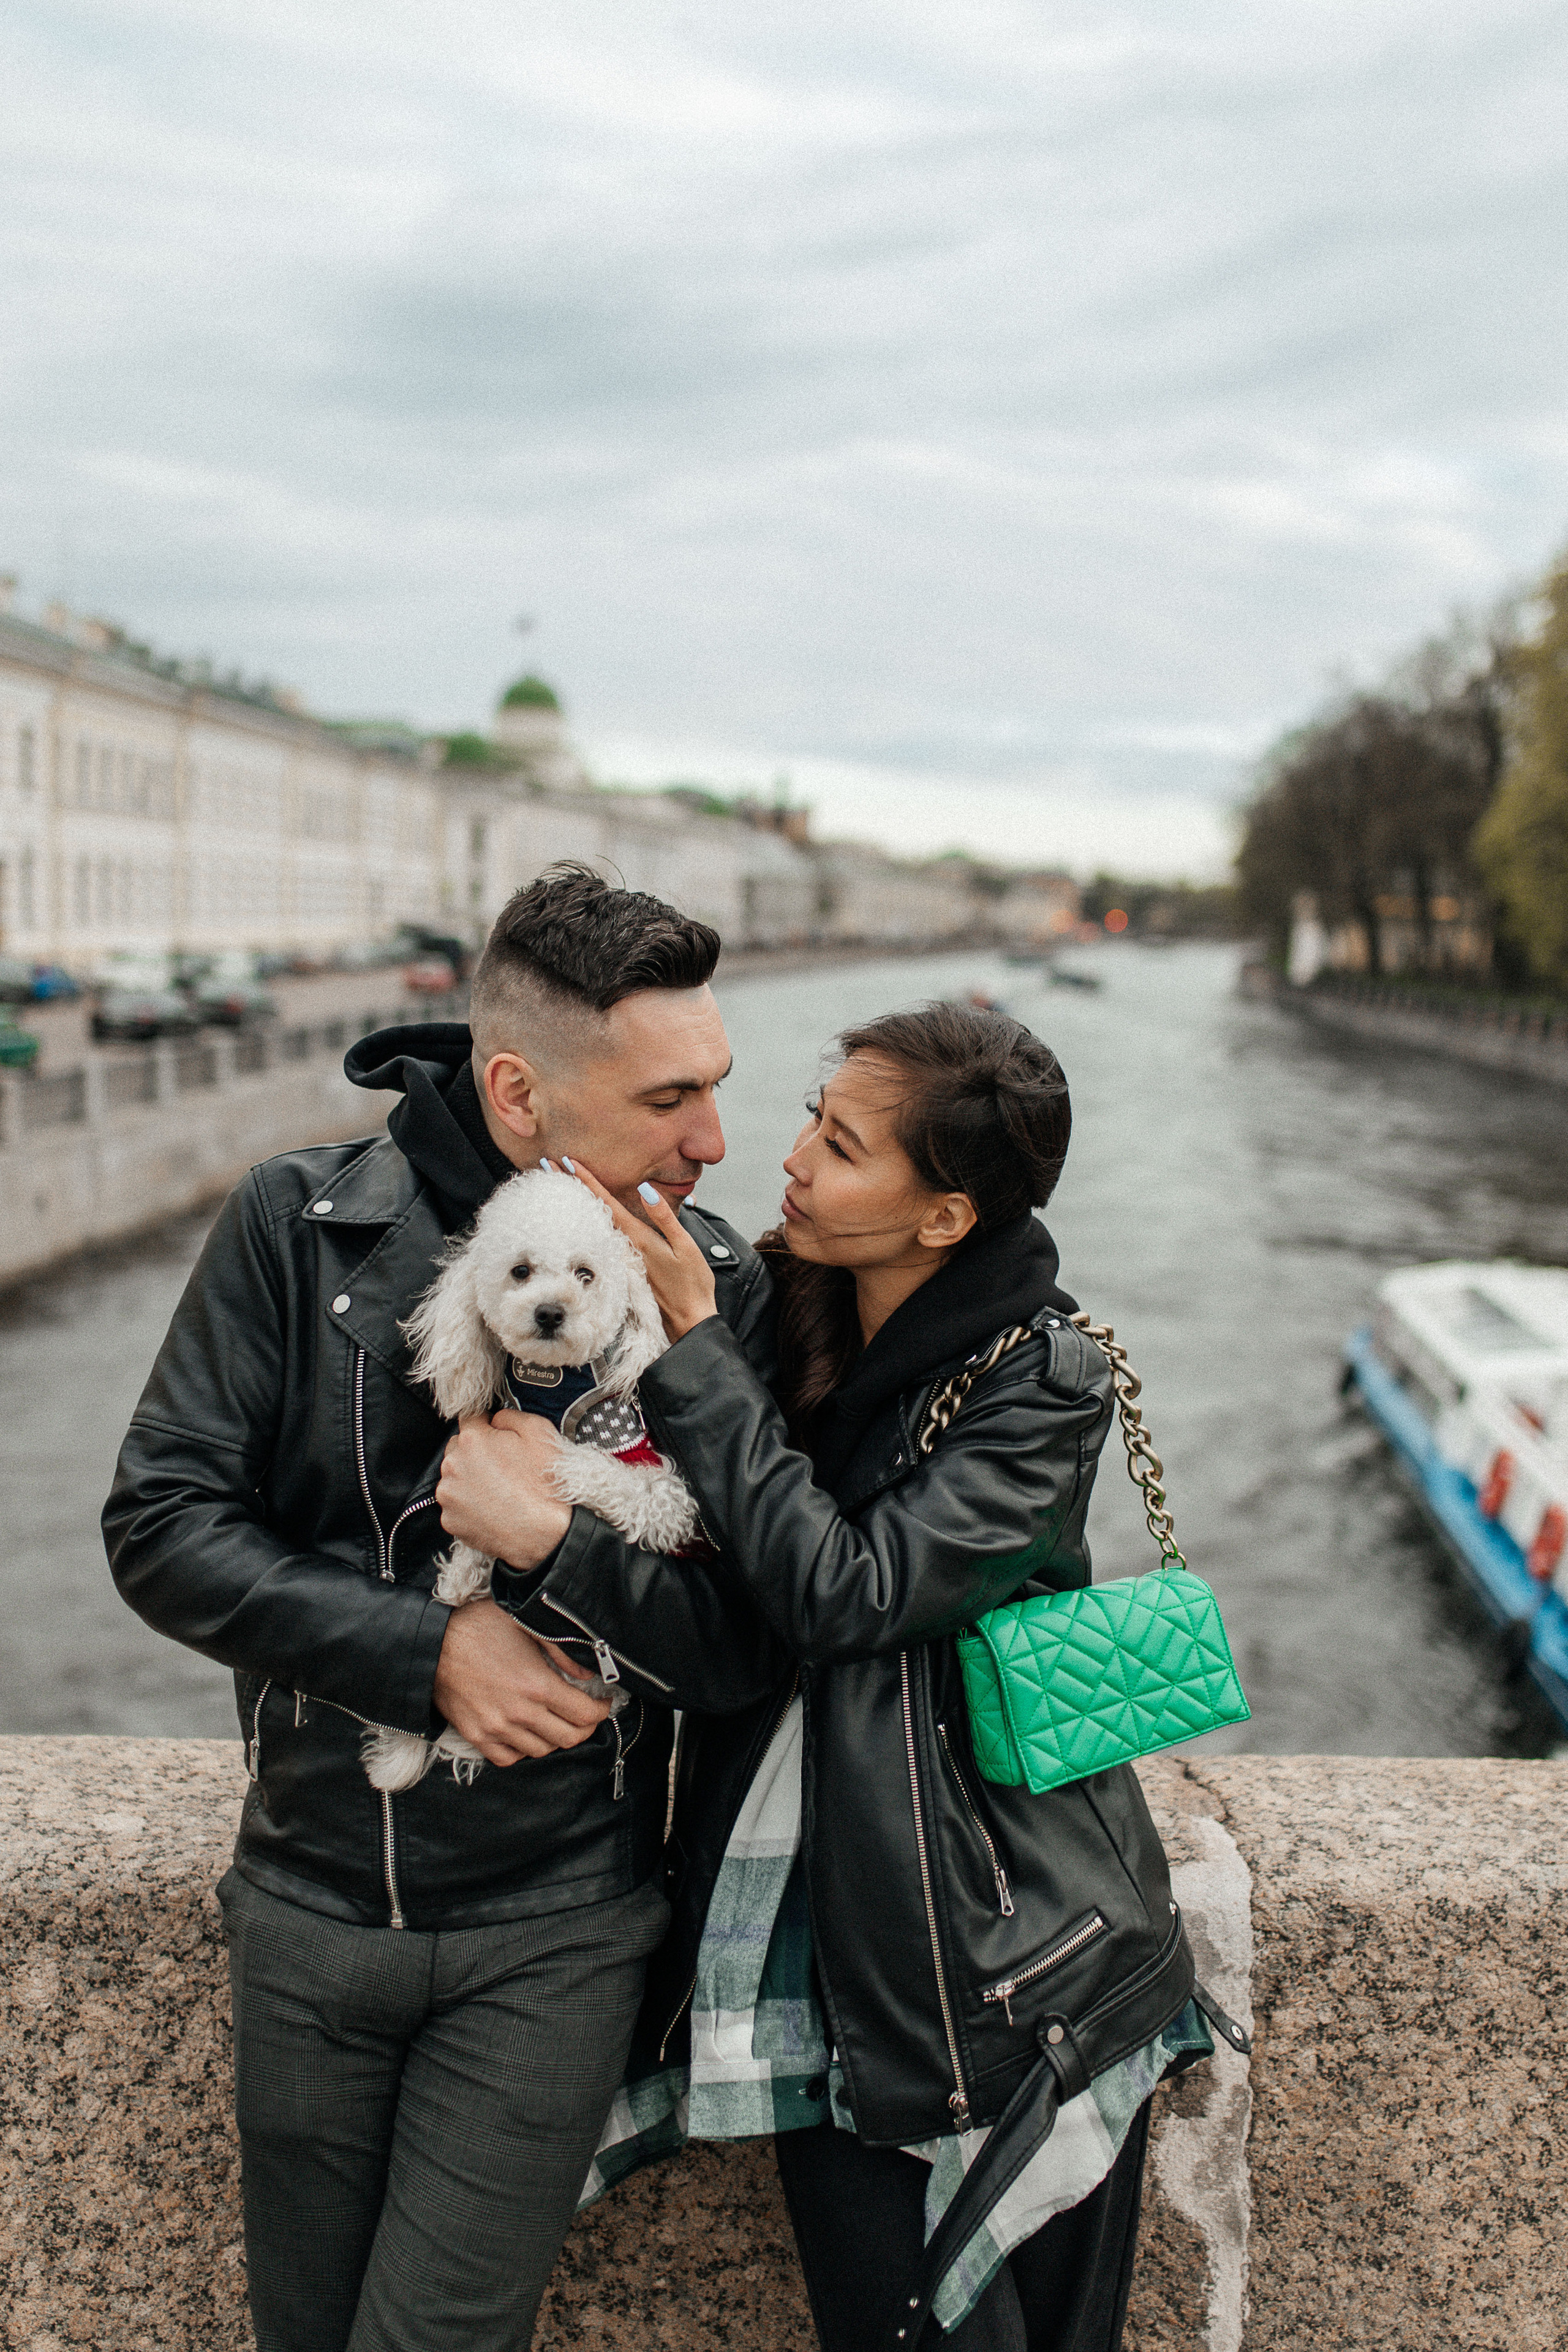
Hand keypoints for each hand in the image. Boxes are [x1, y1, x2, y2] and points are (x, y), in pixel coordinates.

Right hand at [432, 1597, 609, 1765]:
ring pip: (542, 1751)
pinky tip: (527, 1733)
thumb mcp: (525, 1625)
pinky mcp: (477, 1737)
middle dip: (585, 1727)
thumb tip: (588, 1673)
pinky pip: (509, 1758)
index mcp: (537, 1686)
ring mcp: (497, 1729)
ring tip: (558, 1721)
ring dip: (556, 1738)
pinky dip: (524, 1750)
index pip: (584, 1714)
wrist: (431, 1645)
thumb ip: (561, 1651)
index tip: (603, 1703)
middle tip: (586, 1715)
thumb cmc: (478, 1628)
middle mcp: (520, 1714)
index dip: (601, 1710)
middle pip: (569, 1738)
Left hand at [437, 1414, 571, 1568]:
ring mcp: (449, 1495)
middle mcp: (453, 1465)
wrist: (546, 1534)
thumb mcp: (539, 1432)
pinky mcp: (449, 1521)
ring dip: (469, 1478)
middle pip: (458, 1448)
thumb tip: (495, 1419)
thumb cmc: (545, 1484)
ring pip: (454, 1477)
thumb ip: (510, 1415)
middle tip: (502, 1466)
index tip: (498, 1435)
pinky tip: (491, 1508)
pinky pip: (455, 1504)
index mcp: (472, 1440)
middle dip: (476, 1452)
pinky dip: (468, 1505)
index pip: (470, 1418)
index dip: (487, 1424)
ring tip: (498, 1490)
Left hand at [555, 1158, 718, 1340]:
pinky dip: (587, 1223)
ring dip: (575, 1203)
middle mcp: (624, 1248)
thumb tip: (646, 1191)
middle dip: (570, 1186)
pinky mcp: (625, 1269)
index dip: (587, 1180)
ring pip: (594, 1224)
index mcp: (638, 1239)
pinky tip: (579, 1217)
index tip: (567, 1161)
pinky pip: (602, 1239)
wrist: (690, 1323)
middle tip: (546, 1164)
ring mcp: (622, 1259)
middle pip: (592, 1210)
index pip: (606, 1203)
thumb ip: (665, 1218)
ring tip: (556, 1184)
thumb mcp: (685, 1247)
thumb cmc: (693, 1286)